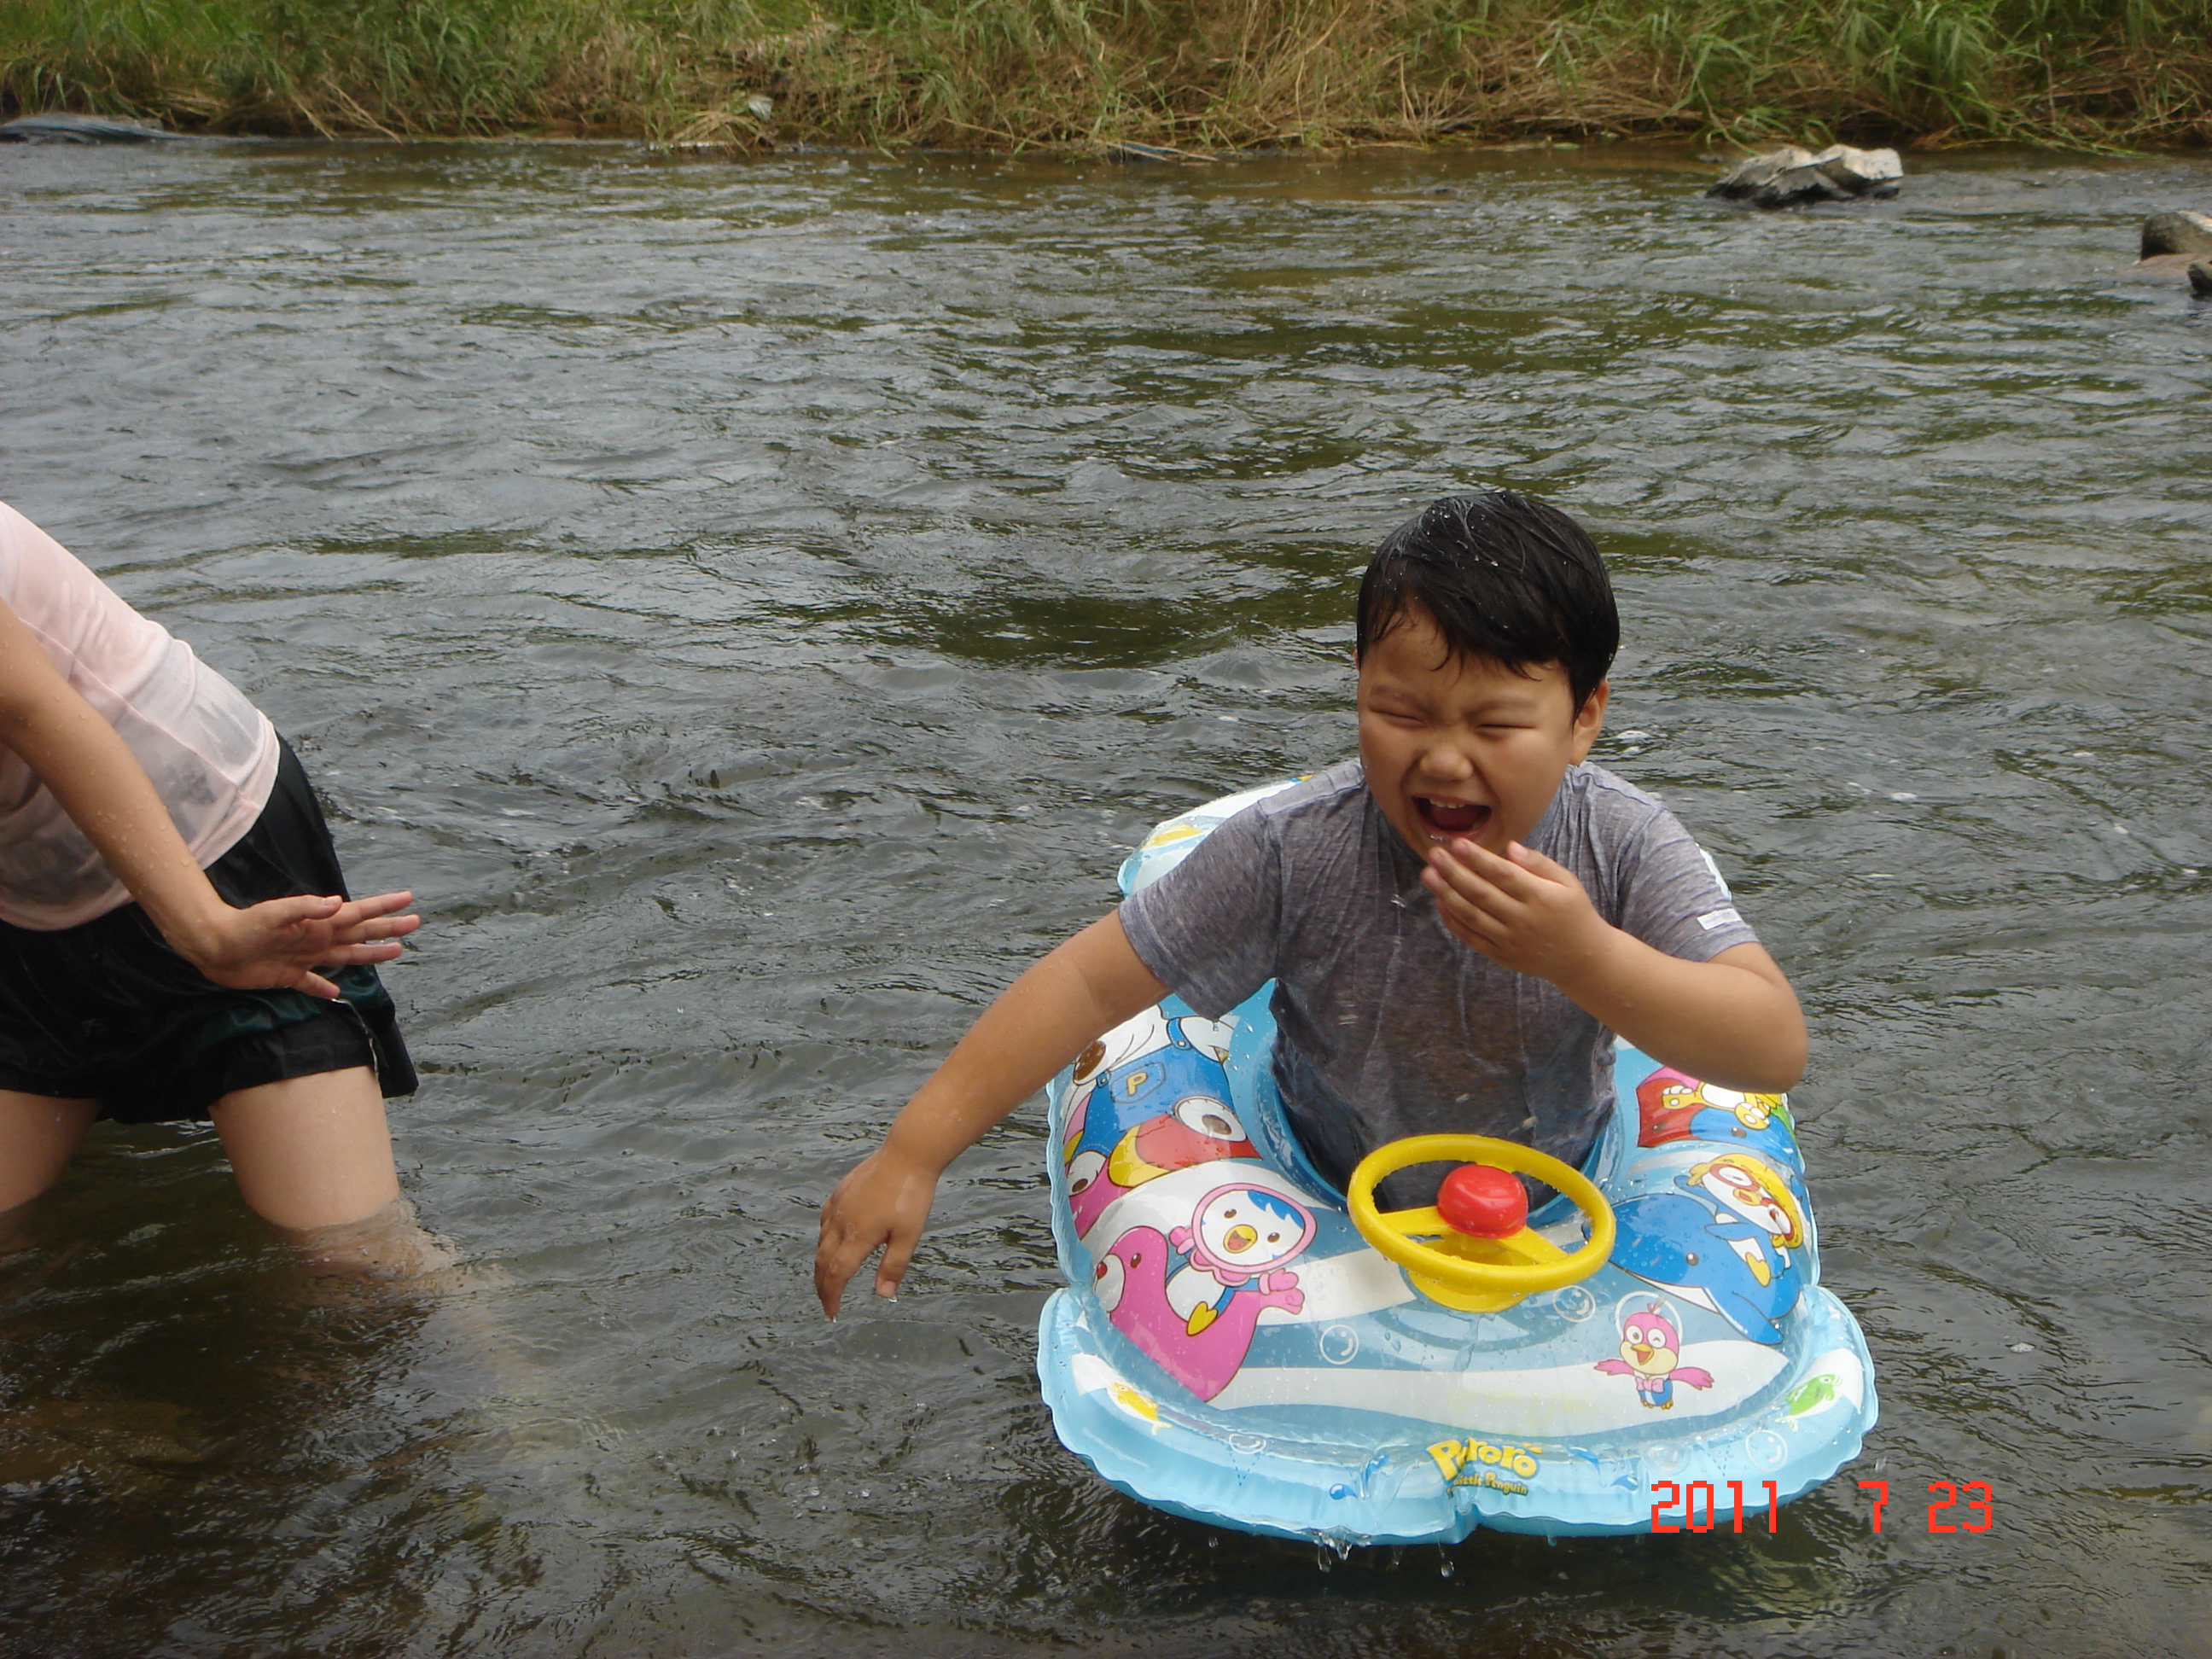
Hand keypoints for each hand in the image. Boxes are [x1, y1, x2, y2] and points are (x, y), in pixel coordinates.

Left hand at [177, 890, 419, 999]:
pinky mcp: (288, 976)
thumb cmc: (243, 927)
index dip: (383, 907)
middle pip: (360, 934)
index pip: (358, 913)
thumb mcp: (274, 912)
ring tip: (395, 952)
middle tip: (415, 923)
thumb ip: (305, 908)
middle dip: (387, 928)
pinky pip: (312, 984)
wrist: (213, 946)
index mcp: (318, 923)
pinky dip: (324, 990)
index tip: (408, 900)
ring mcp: (304, 958)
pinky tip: (336, 995)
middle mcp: (317, 939)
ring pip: (346, 956)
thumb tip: (337, 903)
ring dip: (370, 954)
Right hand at [815, 1142, 938, 1317]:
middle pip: (823, 1262)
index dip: (832, 1297)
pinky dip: (823, 1239)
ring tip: (828, 1278)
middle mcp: (841, 1222)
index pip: (837, 1275)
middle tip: (827, 1302)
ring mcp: (838, 1205)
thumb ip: (893, 1266)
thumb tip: (882, 1295)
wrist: (907, 1153)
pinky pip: (824, 1222)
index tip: (832, 1314)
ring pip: (821, 1242)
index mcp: (858, 1236)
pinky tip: (830, 1241)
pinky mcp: (840, 1192)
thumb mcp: (908, 1235)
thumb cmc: (911, 1194)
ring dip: (821, 1265)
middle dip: (822, 1286)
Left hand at [1420, 839, 1611, 985]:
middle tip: (1433, 854)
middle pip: (1481, 893)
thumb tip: (1510, 847)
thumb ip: (1539, 863)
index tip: (1458, 843)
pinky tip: (1440, 901)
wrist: (1581, 958)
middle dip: (1453, 872)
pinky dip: (1453, 920)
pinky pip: (1471, 938)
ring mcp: (1510, 940)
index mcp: (1541, 897)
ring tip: (1428, 874)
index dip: (1478, 859)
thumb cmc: (1573, 912)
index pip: (1503, 874)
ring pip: (1471, 915)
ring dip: (1446, 894)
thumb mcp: (1567, 883)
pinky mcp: (1501, 956)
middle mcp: (1522, 919)